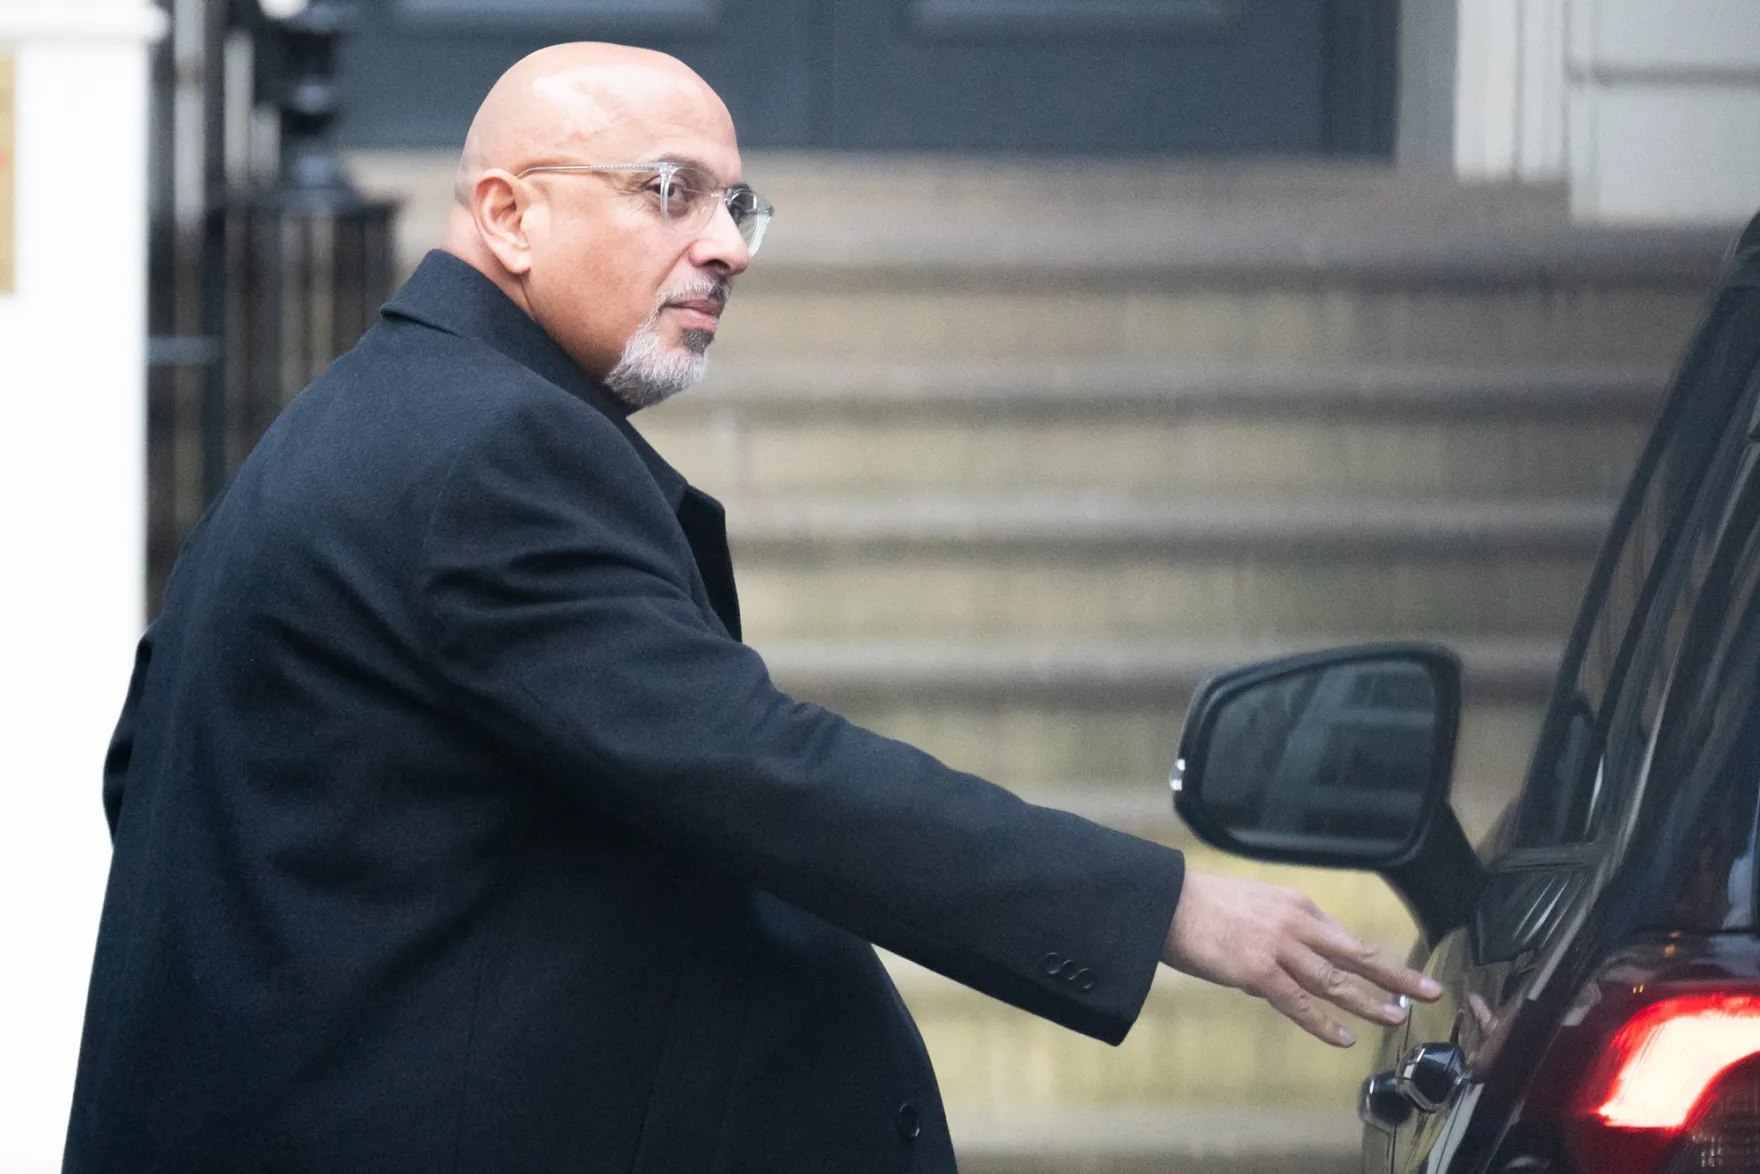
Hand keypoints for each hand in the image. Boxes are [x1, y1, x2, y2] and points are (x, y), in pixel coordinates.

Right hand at [1162, 870, 1441, 1046]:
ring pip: (1335, 980)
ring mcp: (1278, 947)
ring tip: (1396, 1017)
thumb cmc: (1202, 905)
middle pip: (1356, 953)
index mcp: (1296, 904)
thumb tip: (1295, 972)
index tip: (1400, 973)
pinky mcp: (1257, 971)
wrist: (1166, 901)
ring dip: (1369, 1000)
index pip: (1344, 937)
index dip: (1375, 958)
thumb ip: (1281, 934)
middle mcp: (1295, 923)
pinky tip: (1343, 1036)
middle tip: (1430, 989)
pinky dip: (1323, 1022)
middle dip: (1396, 973)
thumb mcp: (1254, 907)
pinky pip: (1299, 1003)